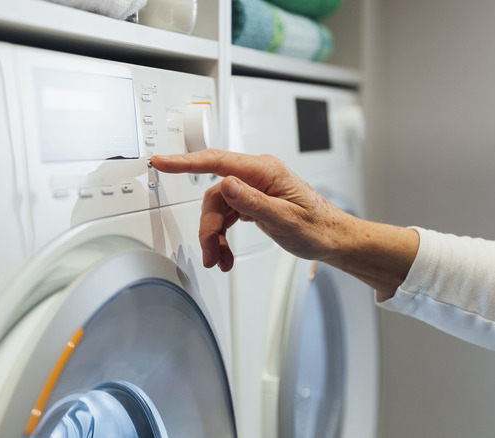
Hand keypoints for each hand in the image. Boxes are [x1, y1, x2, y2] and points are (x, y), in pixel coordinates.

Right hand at [150, 149, 354, 270]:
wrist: (333, 238)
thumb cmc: (317, 227)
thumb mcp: (283, 218)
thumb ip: (252, 202)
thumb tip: (226, 185)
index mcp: (265, 171)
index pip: (218, 162)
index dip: (186, 162)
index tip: (162, 162)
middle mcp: (258, 175)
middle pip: (215, 194)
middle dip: (209, 225)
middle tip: (210, 251)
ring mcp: (255, 188)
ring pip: (219, 208)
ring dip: (215, 235)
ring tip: (219, 259)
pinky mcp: (253, 201)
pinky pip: (228, 215)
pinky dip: (223, 235)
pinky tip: (225, 253)